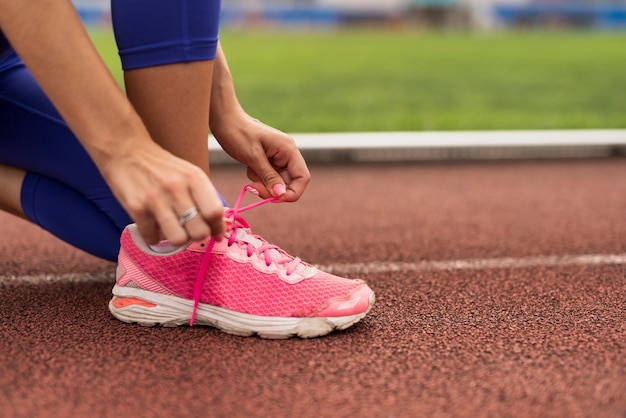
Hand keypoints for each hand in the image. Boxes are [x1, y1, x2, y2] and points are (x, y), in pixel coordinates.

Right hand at [101, 142, 225, 245]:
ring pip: (178, 240)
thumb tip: (219, 227)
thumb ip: (204, 197)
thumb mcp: (189, 174)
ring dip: (177, 239)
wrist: (126, 151)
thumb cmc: (162, 167)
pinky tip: (153, 226)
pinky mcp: (136, 208)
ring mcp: (156, 199)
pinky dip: (154, 237)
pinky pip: (153, 238)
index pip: (214, 212)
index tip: (217, 235)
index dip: (218, 228)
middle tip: (191, 230)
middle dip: (197, 236)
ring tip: (172, 230)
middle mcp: (177, 188)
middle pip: (199, 230)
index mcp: (194, 178)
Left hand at [211, 112, 309, 201]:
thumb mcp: (253, 156)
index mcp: (288, 150)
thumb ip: (269, 176)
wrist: (225, 120)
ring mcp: (279, 158)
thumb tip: (281, 195)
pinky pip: (269, 178)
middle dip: (273, 190)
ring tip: (250, 171)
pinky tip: (249, 167)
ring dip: (264, 184)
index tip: (274, 198)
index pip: (302, 177)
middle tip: (254, 188)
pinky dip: (259, 178)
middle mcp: (287, 154)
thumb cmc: (238, 133)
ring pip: (278, 183)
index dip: (292, 192)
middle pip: (290, 183)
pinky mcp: (269, 161)